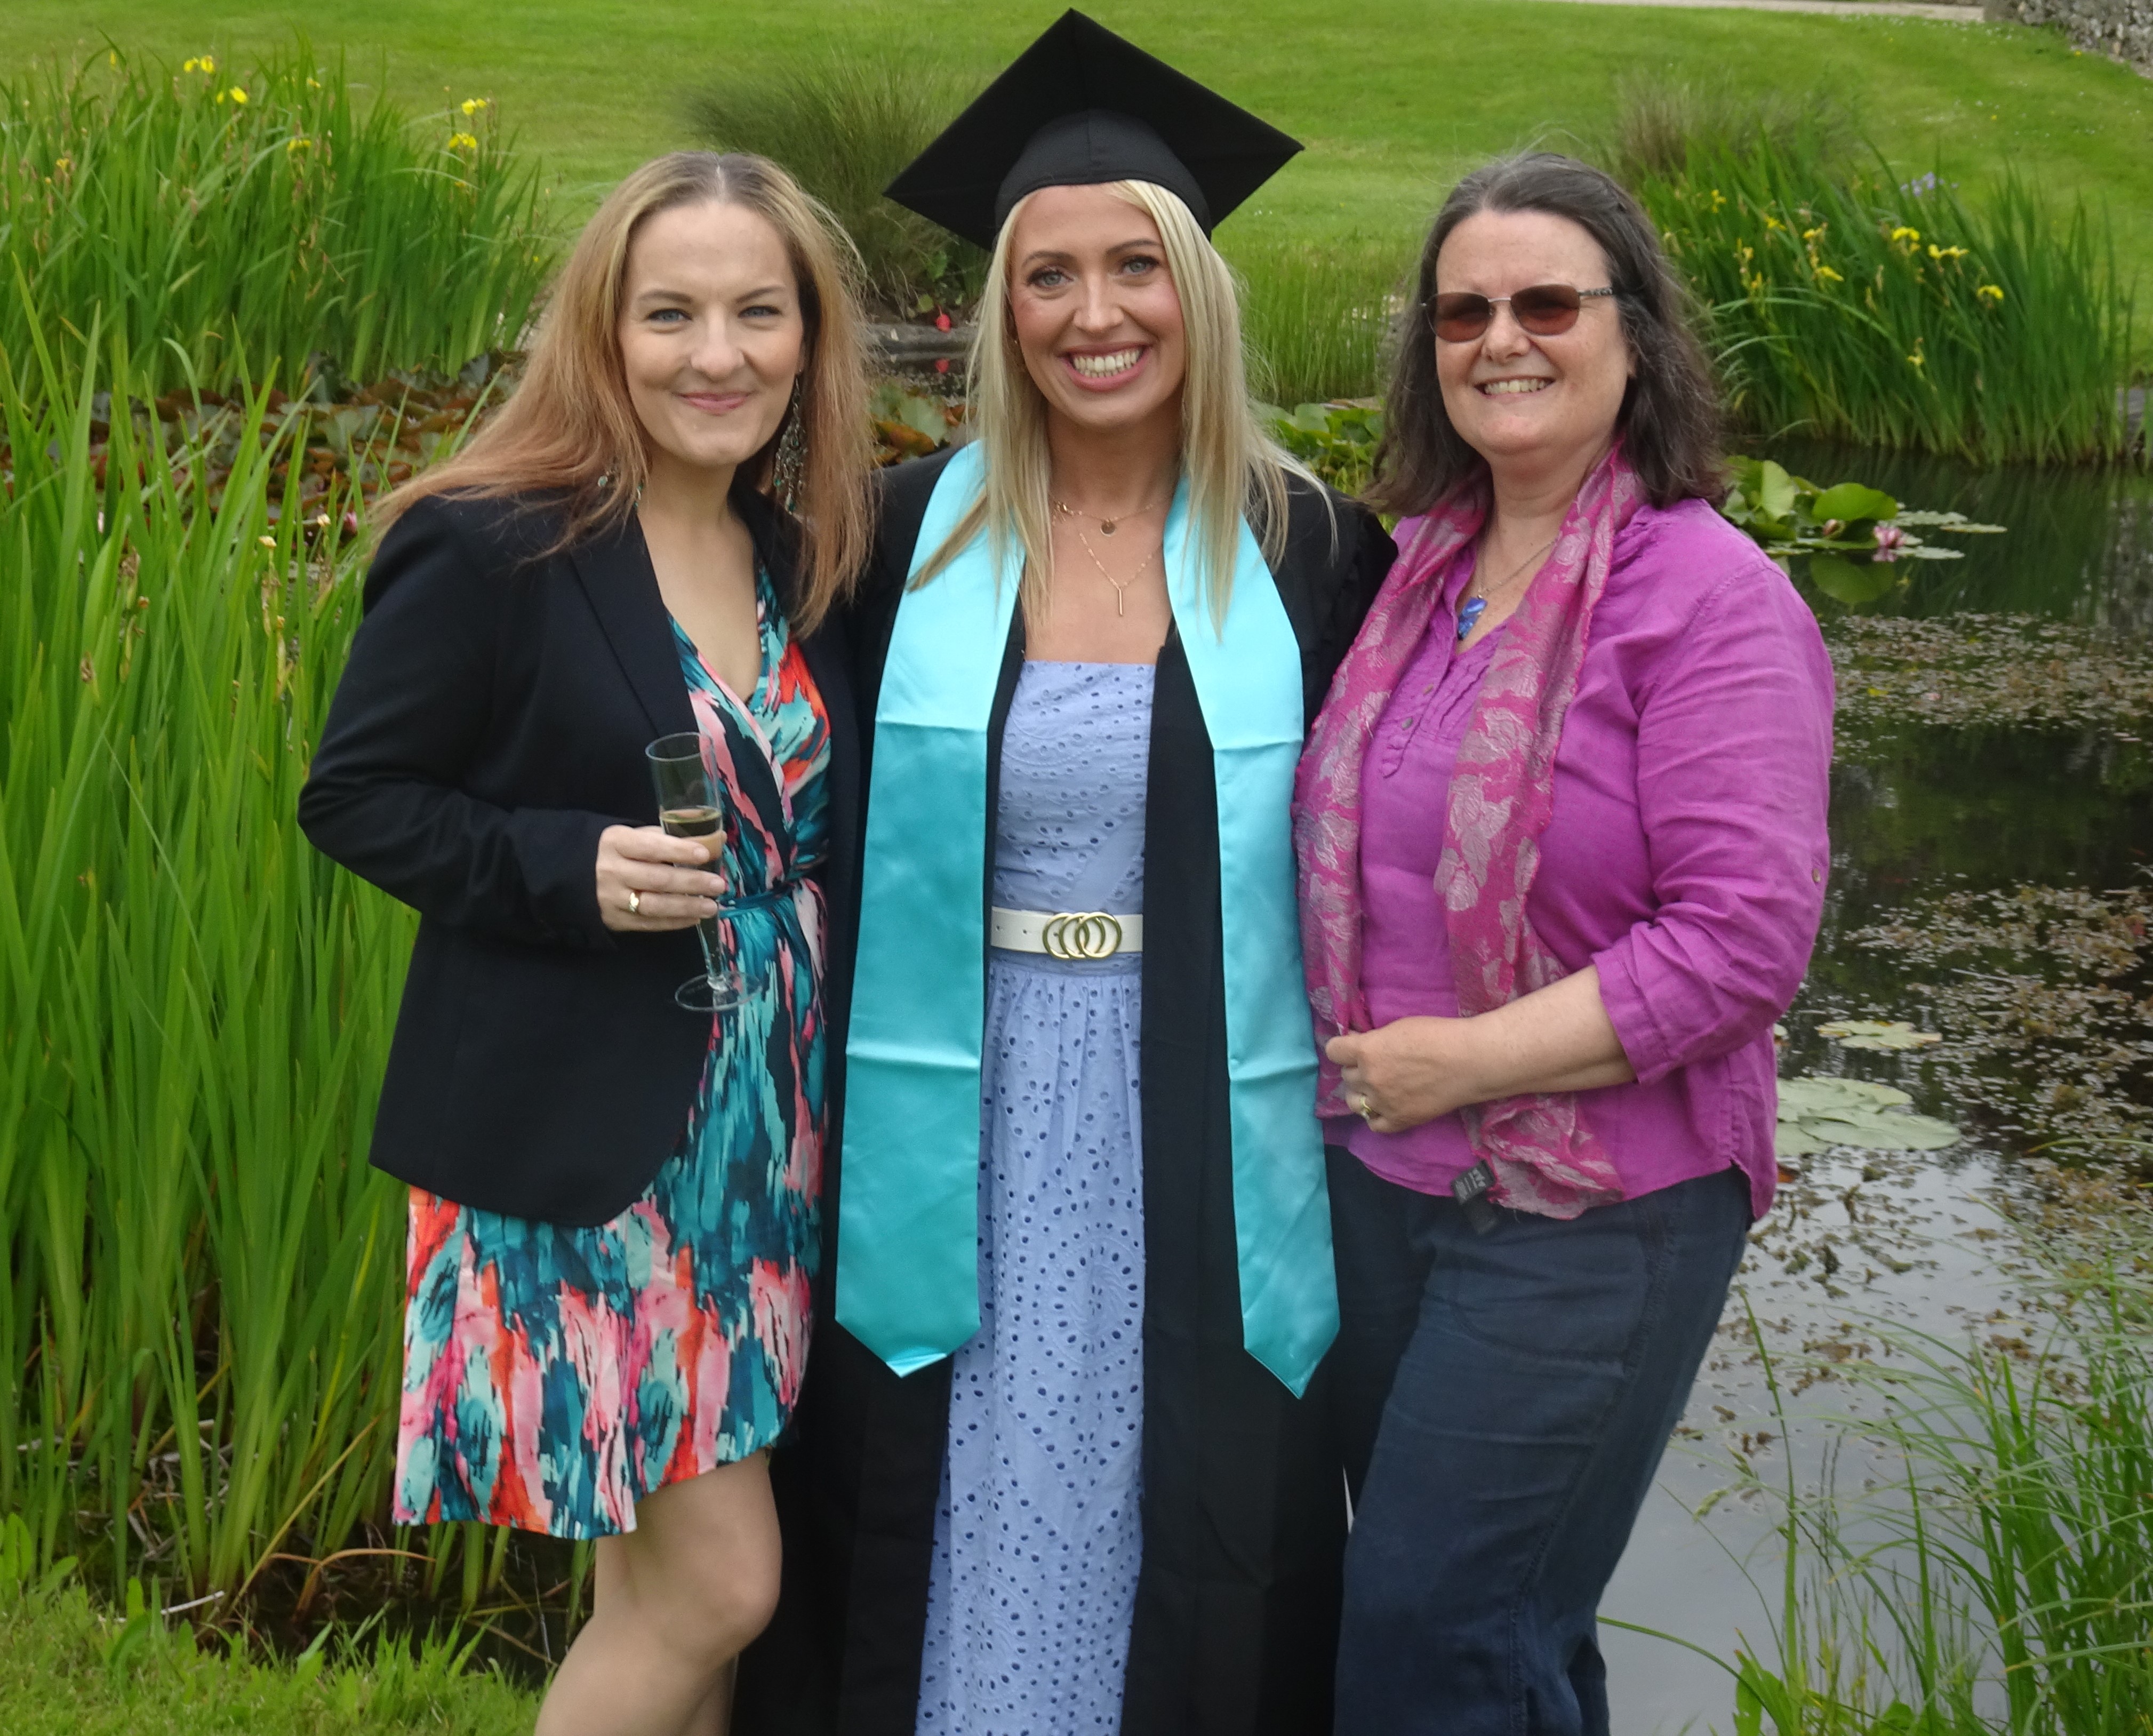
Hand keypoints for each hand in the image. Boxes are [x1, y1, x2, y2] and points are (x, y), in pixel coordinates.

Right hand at [597, 824, 725, 932]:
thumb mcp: (635, 835)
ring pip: (654, 905)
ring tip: (712, 906)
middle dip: (691, 882)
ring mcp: (612, 898)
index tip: (705, 854)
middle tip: (717, 885)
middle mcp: (612, 871)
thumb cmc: (617, 851)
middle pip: (657, 879)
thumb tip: (716, 838)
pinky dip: (675, 922)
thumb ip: (671, 836)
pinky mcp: (615, 920)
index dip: (679, 850)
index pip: (651, 847)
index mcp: (616, 842)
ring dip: (687, 907)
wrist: (576, 875)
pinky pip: (649, 923)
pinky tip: (695, 917)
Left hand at [1328, 1017, 1483, 1134]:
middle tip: (1377, 1064)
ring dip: (1361, 1093)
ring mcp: (1383, 1102)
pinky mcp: (1400, 1120)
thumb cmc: (1438, 1035)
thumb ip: (1374, 1040)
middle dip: (1357, 1068)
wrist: (1470, 1061)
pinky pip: (1374, 1124)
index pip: (1333, 1051)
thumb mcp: (1398, 1028)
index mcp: (1366, 1051)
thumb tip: (1357, 1044)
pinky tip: (1386, 1106)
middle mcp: (1369, 1078)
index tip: (1353, 1046)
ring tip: (1378, 1087)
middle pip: (1346, 1076)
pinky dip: (1376, 1116)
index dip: (1343, 1048)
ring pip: (1354, 1102)